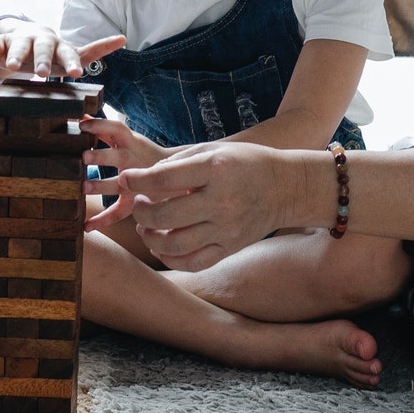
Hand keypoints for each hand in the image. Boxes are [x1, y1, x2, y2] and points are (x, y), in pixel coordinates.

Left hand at [0, 19, 124, 78]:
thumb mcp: (0, 51)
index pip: (20, 48)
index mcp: (26, 40)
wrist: (30, 42)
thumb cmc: (14, 50)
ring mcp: (61, 47)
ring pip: (68, 53)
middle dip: (44, 61)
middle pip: (45, 50)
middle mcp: (46, 41)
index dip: (17, 57)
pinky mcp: (73, 54)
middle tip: (42, 74)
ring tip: (76, 73)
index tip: (14, 67)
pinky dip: (105, 45)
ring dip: (73, 62)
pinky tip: (119, 40)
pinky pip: (91, 50)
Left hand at [79, 118, 171, 231]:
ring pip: (119, 185)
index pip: (117, 129)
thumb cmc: (144, 154)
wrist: (178, 175)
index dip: (100, 125)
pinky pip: (120, 212)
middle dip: (101, 156)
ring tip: (82, 188)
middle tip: (83, 157)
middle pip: (119, 157)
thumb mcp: (130, 138)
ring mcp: (135, 182)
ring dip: (100, 186)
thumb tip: (82, 117)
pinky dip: (103, 220)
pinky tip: (86, 226)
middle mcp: (134, 161)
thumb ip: (106, 130)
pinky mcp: (136, 200)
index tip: (82, 125)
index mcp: (132, 143)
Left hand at [117, 142, 290, 270]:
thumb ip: (178, 163)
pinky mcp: (231, 247)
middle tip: (139, 204)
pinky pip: (193, 263)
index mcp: (215, 169)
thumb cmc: (245, 163)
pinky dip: (169, 258)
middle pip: (164, 216)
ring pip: (174, 245)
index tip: (126, 180)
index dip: (136, 181)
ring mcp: (227, 229)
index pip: (163, 179)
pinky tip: (160, 246)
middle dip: (140, 211)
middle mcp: (221, 201)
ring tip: (145, 226)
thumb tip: (143, 179)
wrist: (287, 187)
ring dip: (150, 237)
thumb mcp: (213, 149)